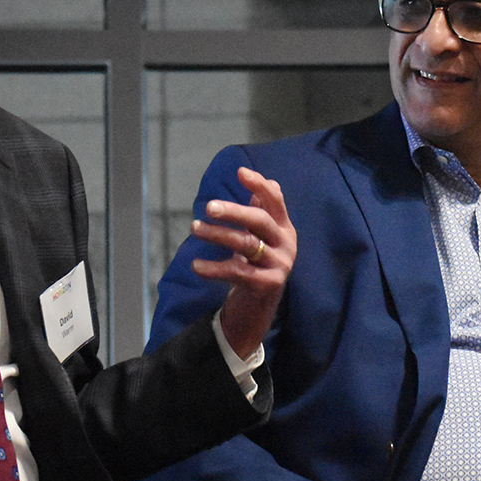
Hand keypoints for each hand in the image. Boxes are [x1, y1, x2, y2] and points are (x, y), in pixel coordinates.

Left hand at [193, 167, 296, 359]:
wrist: (259, 308)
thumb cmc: (257, 265)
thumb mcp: (261, 237)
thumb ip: (262, 211)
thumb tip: (265, 181)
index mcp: (284, 228)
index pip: (276, 201)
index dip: (260, 185)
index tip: (240, 172)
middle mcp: (286, 244)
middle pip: (260, 220)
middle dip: (234, 211)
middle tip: (208, 206)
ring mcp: (279, 265)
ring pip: (245, 244)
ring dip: (217, 234)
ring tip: (194, 227)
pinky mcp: (267, 285)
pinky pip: (236, 271)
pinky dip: (213, 268)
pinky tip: (196, 265)